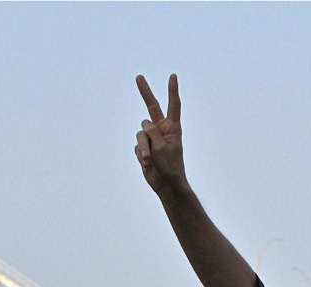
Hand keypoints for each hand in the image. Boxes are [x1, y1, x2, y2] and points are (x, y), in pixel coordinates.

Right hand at [135, 74, 185, 194]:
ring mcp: (152, 138)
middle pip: (151, 107)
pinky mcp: (144, 148)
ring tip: (149, 159)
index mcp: (172, 128)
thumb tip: (144, 123)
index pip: (173, 106)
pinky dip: (140, 155)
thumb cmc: (170, 167)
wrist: (166, 185)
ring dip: (143, 147)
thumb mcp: (162, 147)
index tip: (173, 77)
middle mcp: (162, 130)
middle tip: (139, 77)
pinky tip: (147, 164)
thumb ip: (153, 132)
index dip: (172, 91)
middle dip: (145, 92)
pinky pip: (137, 146)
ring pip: (140, 133)